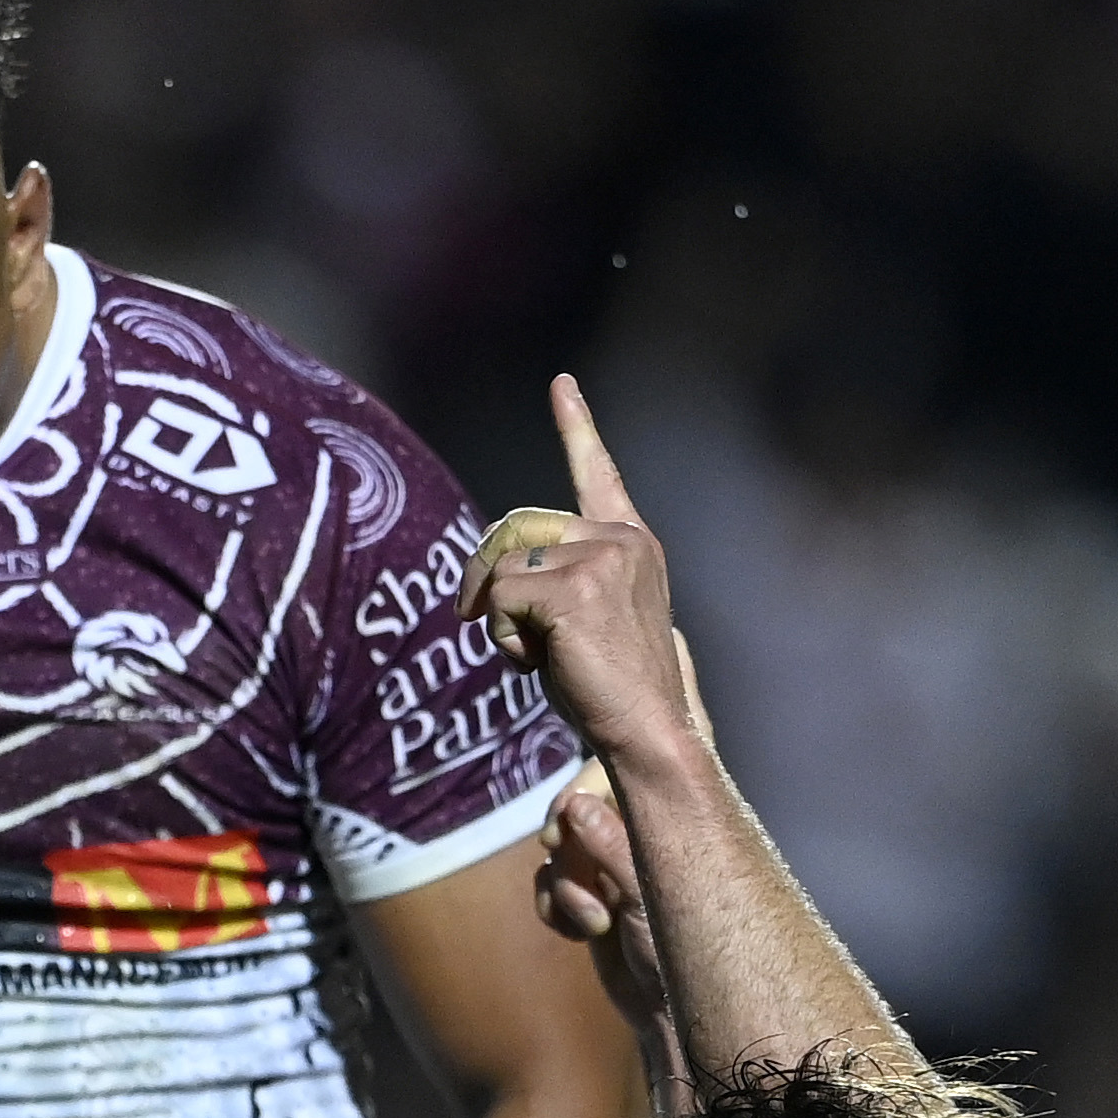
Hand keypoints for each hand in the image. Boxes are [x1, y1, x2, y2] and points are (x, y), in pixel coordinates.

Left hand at [462, 375, 714, 775]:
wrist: (649, 731)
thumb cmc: (612, 692)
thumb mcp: (584, 620)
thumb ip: (554, 581)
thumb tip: (493, 573)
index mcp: (631, 543)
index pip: (599, 474)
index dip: (576, 427)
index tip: (562, 386)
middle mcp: (621, 539)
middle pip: (517, 525)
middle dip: (482, 572)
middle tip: (469, 615)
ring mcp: (601, 558)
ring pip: (504, 565)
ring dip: (497, 616)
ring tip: (535, 656)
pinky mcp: (574, 586)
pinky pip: (500, 596)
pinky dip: (501, 635)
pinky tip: (538, 661)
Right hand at [535, 767, 680, 1057]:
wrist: (679, 1017)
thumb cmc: (687, 955)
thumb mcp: (651, 895)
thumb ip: (614, 847)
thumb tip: (574, 806)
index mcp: (668, 818)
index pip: (614, 773)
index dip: (583, 788)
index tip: (566, 822)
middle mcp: (639, 835)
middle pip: (576, 806)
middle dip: (566, 841)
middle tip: (567, 865)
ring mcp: (613, 868)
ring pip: (560, 851)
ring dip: (566, 886)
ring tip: (596, 923)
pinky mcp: (593, 901)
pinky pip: (552, 885)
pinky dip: (556, 907)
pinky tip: (578, 934)